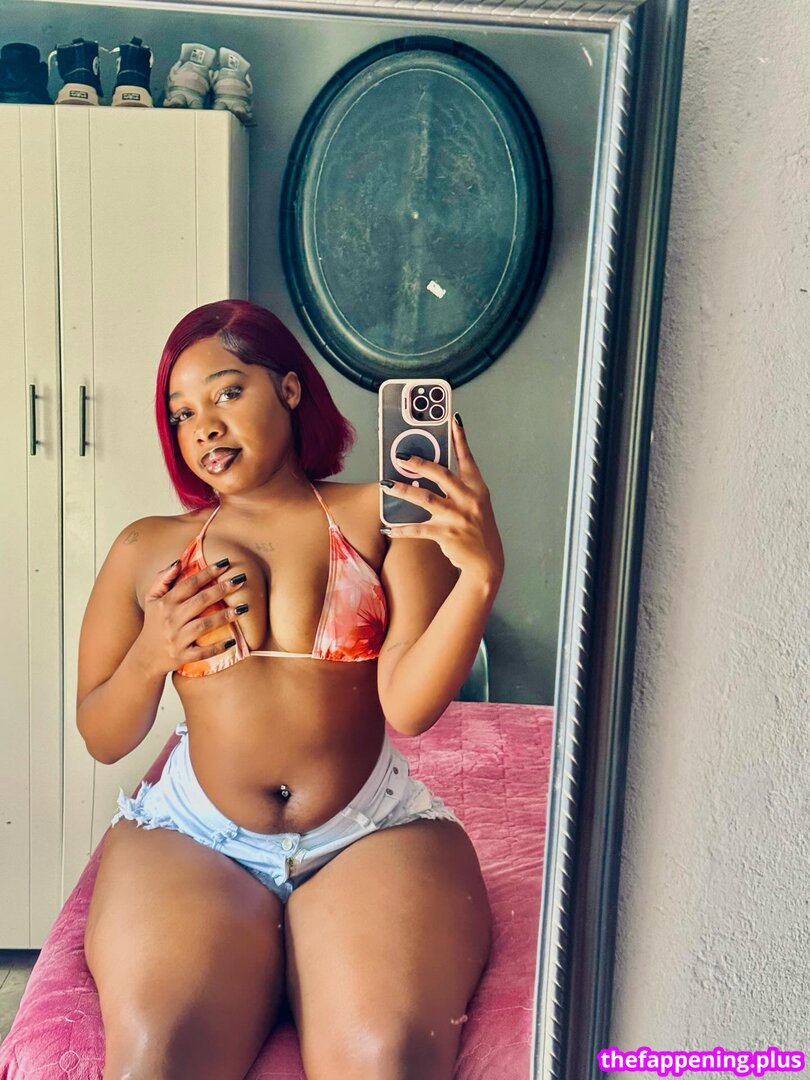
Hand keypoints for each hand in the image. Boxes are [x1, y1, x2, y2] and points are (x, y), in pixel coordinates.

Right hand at [134, 557, 248, 677]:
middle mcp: (170, 619)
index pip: (188, 584)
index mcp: (165, 603)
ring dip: (223, 617)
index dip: (207, 572)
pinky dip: (216, 648)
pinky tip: (232, 641)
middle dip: (221, 589)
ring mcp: (176, 639)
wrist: (145, 656)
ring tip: (243, 608)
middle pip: (199, 601)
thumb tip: (179, 562)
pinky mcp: (182, 656)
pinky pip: (202, 652)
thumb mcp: (151, 598)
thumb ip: (162, 578)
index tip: (225, 563)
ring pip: (203, 625)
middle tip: (240, 580)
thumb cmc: (153, 623)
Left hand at [381, 414, 504, 584]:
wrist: (486, 561)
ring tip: (386, 485)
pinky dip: (401, 529)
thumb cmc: (477, 529)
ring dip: (403, 491)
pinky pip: (418, 529)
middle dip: (420, 463)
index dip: (460, 439)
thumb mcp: (476, 504)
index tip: (452, 420)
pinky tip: (388, 527)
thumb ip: (459, 487)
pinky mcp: (446, 535)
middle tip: (402, 457)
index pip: (467, 459)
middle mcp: (469, 500)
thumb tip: (432, 470)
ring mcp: (457, 517)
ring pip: (425, 499)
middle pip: (441, 475)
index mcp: (477, 489)